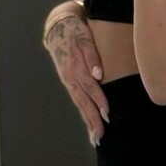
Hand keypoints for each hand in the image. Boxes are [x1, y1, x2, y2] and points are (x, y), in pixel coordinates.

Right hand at [43, 6, 109, 143]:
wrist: (58, 28)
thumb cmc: (75, 32)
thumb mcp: (85, 39)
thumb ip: (92, 57)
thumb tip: (99, 74)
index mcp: (75, 69)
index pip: (90, 88)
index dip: (99, 101)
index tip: (107, 114)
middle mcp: (70, 79)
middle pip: (83, 103)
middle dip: (92, 120)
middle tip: (99, 136)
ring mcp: (68, 82)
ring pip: (80, 105)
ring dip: (88, 122)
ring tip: (95, 137)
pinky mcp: (69, 83)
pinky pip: (77, 101)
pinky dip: (84, 113)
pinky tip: (89, 123)